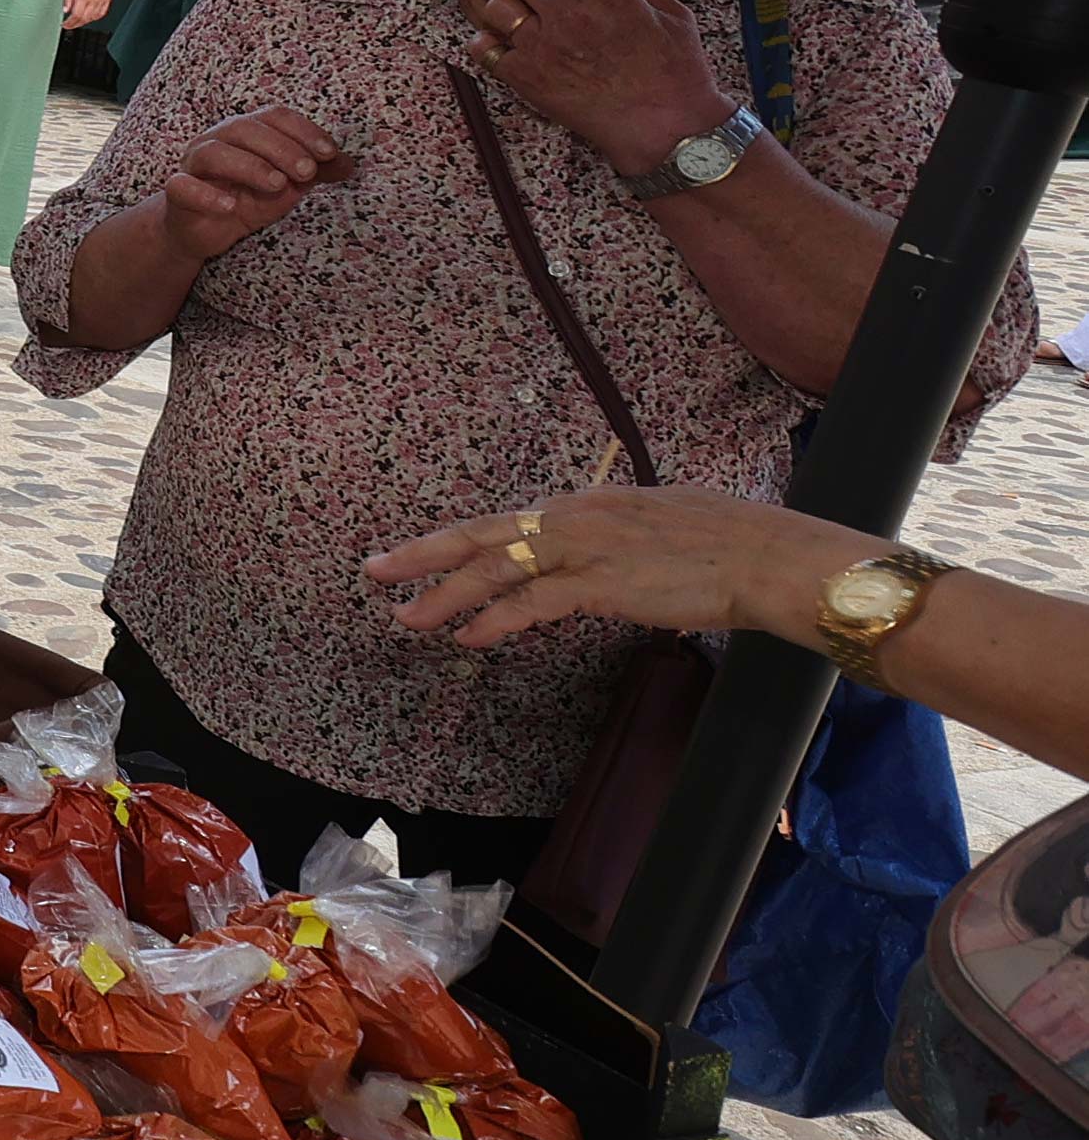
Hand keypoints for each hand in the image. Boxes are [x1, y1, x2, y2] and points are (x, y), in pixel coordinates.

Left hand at [62, 0, 114, 29]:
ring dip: (84, 22)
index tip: (65, 24)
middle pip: (84, 19)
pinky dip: (94, 17)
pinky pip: (101, 14)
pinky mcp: (107, 0)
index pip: (75, 15)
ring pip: (92, 18)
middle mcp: (93, 0)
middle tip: (70, 25)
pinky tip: (89, 17)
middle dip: (75, 24)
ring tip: (78, 21)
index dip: (69, 23)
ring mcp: (101, 1)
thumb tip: (65, 9)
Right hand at [150, 105, 354, 265]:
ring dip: (249, 166)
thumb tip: (349, 164)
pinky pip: (183, 186)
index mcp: (246, 131)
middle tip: (307, 172)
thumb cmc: (246, 199)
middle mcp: (217, 140)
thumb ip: (314, 172)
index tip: (329, 153)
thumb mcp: (287, 186)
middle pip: (245, 129)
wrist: (203, 230)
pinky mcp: (177, 193)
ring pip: (214, 152)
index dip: (303, 130)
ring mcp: (193, 165)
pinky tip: (229, 206)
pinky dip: (206, 194)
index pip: (274, 116)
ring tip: (276, 185)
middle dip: (282, 148)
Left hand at [366, 485, 860, 651]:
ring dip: (445, 595)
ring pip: (495, 568)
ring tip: (406, 616)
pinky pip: (532, 602)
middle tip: (374, 570)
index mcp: (587, 502)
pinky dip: (495, 619)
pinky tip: (467, 637)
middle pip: (481, 533)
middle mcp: (576, 517)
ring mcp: (586, 548)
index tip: (416, 550)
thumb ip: (615, 535)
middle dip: (422, 553)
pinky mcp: (602, 583)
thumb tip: (596, 556)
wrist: (766, 554)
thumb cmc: (727, 541)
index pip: (506, 521)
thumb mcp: (657, 521)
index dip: (457, 538)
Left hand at [464, 0, 723, 177]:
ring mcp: (546, 48)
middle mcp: (573, 16)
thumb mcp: (674, 16)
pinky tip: (505, 48)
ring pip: (497, 6)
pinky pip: (484, 49)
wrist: (667, 130)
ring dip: (507, 11)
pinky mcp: (527, 79)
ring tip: (520, 22)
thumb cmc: (677, 75)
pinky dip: (489, 46)